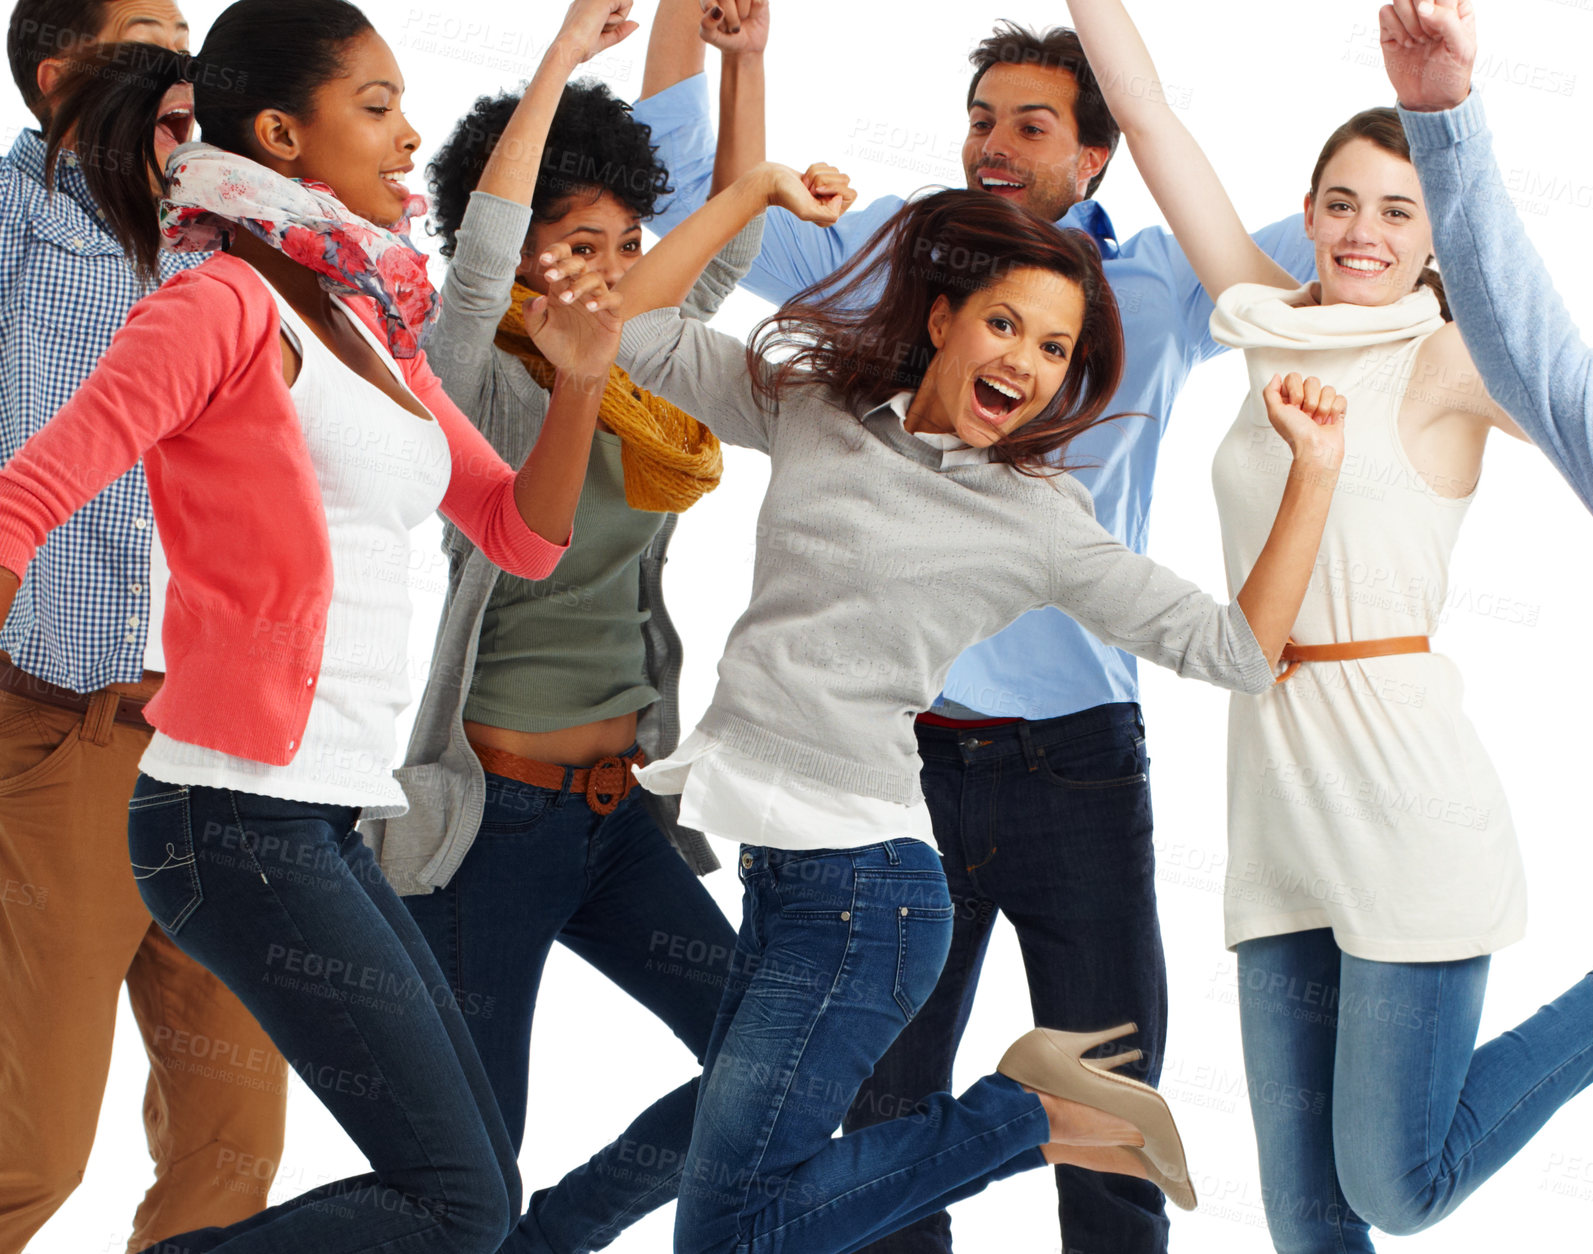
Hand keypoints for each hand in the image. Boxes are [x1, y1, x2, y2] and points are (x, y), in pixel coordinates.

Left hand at [524, 244, 623, 388]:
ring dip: (579, 285)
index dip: (555, 254)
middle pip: (579, 263)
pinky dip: (603, 300)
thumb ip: (532, 313)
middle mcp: (580, 289)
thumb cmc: (556, 347)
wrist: (576, 370)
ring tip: (566, 300)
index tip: (543, 260)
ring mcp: (597, 300)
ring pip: (595, 279)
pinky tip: (590, 308)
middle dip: (565, 266)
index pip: (562, 259)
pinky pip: (614, 299)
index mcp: (561, 287)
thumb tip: (539, 297)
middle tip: (550, 276)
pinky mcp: (612, 315)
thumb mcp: (537, 331)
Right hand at [553, 0, 637, 67]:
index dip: (611, 23)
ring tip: (598, 26)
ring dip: (616, 21)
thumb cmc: (580, 46)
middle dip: (615, 22)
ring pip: (624, 3)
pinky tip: (602, 22)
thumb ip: (620, 30)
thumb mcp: (604, 39)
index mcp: (587, 5)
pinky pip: (627, 3)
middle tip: (597, 29)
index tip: (595, 31)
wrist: (569, 47)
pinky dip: (619, 19)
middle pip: (619, 6)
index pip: (612, 9)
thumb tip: (636, 23)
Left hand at [699, 0, 768, 54]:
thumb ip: (707, 25)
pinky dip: (754, 12)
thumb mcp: (711, 37)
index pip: (709, 3)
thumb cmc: (726, 38)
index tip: (720, 27)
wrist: (747, 46)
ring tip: (742, 18)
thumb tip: (717, 10)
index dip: (716, 19)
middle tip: (733, 28)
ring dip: (743, 13)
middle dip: (731, 18)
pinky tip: (752, 14)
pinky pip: (757, 0)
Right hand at [755, 162, 855, 226]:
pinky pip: (827, 166)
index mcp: (831, 216)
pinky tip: (804, 179)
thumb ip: (829, 215)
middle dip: (826, 178)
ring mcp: (826, 190)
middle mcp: (831, 204)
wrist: (772, 181)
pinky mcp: (821, 178)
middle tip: (809, 188)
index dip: (835, 188)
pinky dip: (814, 168)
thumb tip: (840, 198)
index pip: (851, 194)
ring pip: (836, 171)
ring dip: (818, 173)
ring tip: (805, 184)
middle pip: (846, 179)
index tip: (816, 192)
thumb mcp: (807, 211)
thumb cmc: (787, 196)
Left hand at [1264, 373, 1345, 468]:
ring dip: (1322, 408)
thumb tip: (1276, 377)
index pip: (1294, 378)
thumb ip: (1270, 392)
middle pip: (1312, 381)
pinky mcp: (1336, 411)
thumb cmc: (1296, 435)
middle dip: (1309, 400)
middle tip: (1305, 415)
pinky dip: (1334, 411)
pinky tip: (1328, 421)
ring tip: (1316, 420)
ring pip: (1327, 389)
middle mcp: (1305, 401)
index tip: (1293, 406)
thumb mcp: (1274, 412)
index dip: (1295, 391)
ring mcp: (1322, 405)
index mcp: (1289, 400)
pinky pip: (1340, 398)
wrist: (1315, 450)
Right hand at [1379, 0, 1474, 111]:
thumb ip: (1448, 21)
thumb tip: (1422, 6)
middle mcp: (1432, 6)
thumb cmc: (1452, 73)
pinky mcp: (1391, 30)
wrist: (1430, 100)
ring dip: (1407, 22)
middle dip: (1419, 14)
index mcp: (1455, 5)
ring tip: (1417, 41)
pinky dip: (1393, 29)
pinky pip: (1385, 13)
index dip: (1434, 6)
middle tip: (1426, 36)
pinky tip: (1404, 45)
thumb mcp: (1462, 48)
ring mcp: (1410, 17)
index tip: (1436, 29)